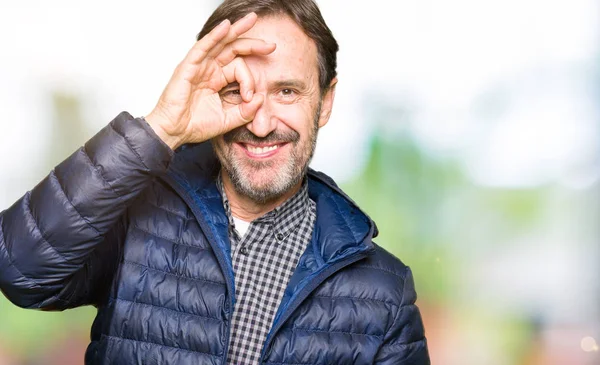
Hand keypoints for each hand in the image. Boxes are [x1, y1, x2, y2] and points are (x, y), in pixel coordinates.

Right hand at [145, 12, 274, 149]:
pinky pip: (203, 47)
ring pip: (220, 42)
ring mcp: (200, 66)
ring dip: (237, 30)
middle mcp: (210, 69)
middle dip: (253, 44)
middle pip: (234, 48)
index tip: (250, 97)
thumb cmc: (195, 125)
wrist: (175, 132)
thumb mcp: (228, 120)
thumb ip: (246, 111)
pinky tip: (226, 27)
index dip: (250, 81)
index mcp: (219, 79)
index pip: (240, 69)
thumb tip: (262, 98)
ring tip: (252, 19)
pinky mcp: (188, 66)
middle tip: (271, 45)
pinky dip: (214, 36)